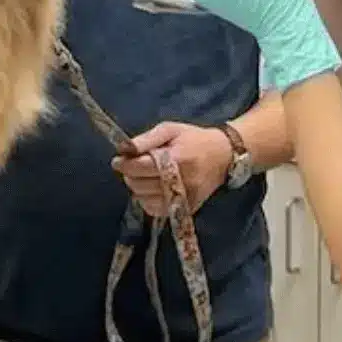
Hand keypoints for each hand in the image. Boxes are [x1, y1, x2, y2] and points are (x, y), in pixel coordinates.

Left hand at [111, 122, 230, 216]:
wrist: (222, 156)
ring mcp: (185, 198)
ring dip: (138, 189)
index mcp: (177, 159)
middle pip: (140, 186)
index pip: (141, 167)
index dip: (124, 164)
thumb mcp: (170, 130)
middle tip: (134, 166)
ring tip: (144, 177)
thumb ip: (146, 139)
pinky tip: (152, 189)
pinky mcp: (186, 208)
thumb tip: (123, 150)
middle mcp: (182, 182)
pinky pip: (156, 211)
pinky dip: (148, 201)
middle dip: (130, 175)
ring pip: (145, 201)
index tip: (118, 160)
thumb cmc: (194, 139)